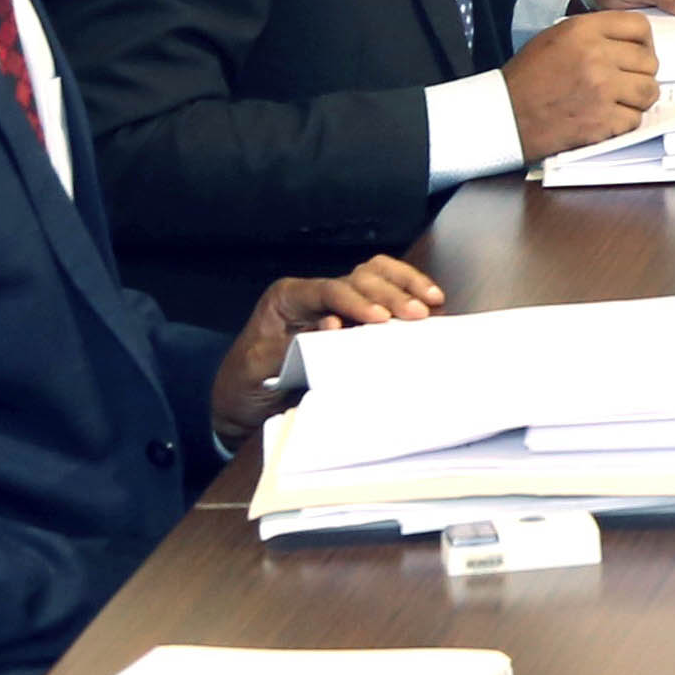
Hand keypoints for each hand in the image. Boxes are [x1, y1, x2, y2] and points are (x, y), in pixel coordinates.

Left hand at [213, 254, 442, 446]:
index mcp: (287, 298)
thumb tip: (333, 325)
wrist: (243, 400)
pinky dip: (407, 293)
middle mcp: (313, 292)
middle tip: (416, 315)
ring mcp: (335, 301)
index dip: (357, 301)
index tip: (381, 318)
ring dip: (405, 285)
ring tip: (431, 302)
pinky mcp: (353, 315)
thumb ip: (292, 347)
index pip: (328, 290)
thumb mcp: (260, 368)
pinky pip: (384, 291)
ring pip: (376, 274)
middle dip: (390, 294)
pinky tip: (429, 303)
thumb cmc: (246, 383)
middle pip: (359, 278)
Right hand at [500, 12, 661, 157]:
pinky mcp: (602, 119)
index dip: (643, 41)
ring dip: (637, 98)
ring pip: (649, 90)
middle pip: (649, 61)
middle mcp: (595, 56)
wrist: (505, 115)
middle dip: (639, 73)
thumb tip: (628, 41)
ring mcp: (601, 89)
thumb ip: (594, 33)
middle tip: (623, 81)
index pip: (639, 26)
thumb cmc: (527, 80)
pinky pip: (635, 118)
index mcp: (583, 31)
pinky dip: (624, 121)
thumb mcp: (555, 38)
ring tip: (616, 100)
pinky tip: (605, 116)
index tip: (638, 52)